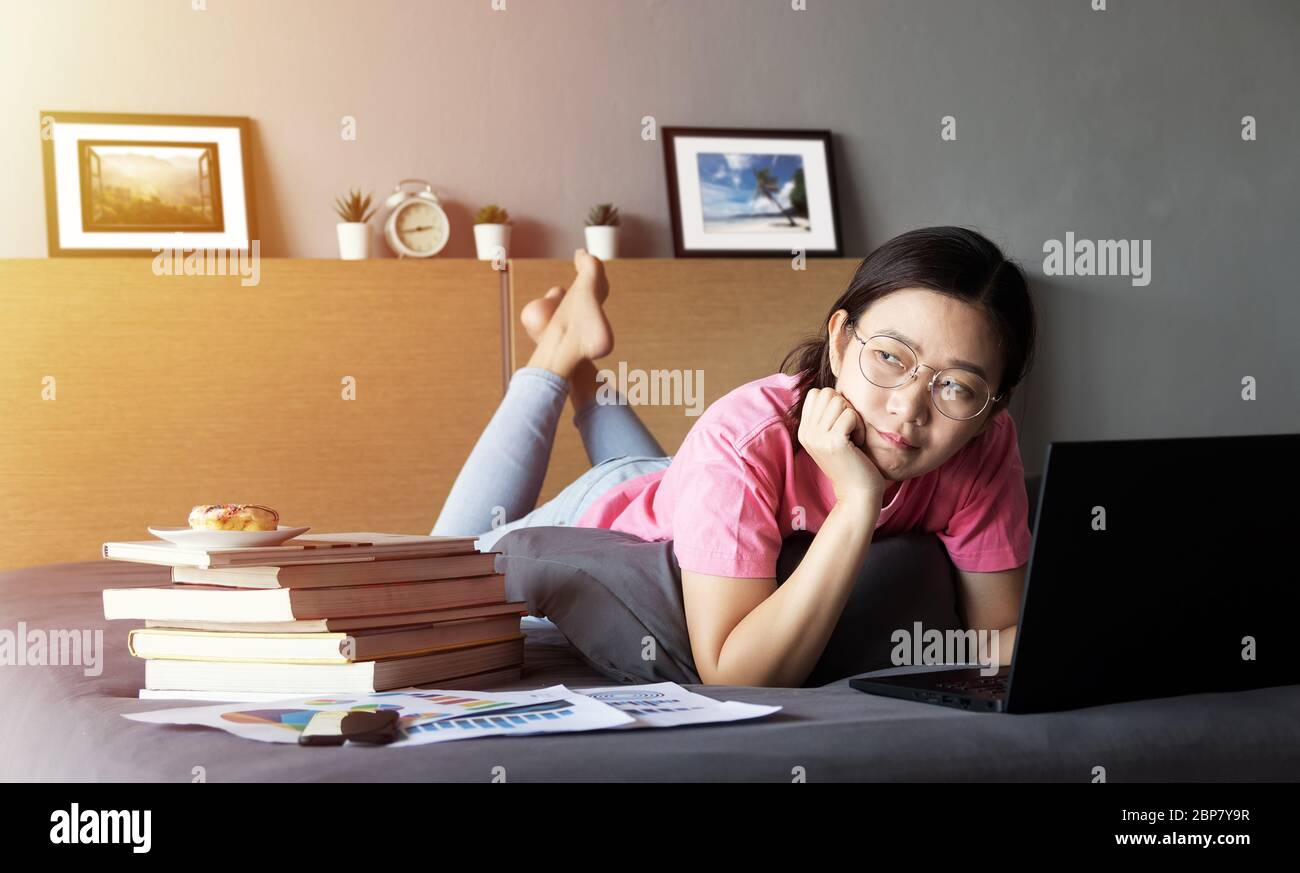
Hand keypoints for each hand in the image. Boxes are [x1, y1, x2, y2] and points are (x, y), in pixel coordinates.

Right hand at [798, 387, 886, 505]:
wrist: (857, 494)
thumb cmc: (852, 464)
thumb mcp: (831, 438)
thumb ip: (827, 417)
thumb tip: (834, 392)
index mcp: (804, 431)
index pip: (816, 394)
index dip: (834, 402)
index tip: (841, 424)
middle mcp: (806, 433)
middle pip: (827, 394)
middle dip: (845, 407)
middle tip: (849, 429)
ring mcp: (818, 437)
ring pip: (839, 402)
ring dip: (853, 416)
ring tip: (853, 436)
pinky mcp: (834, 441)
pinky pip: (850, 415)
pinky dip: (859, 426)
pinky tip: (858, 443)